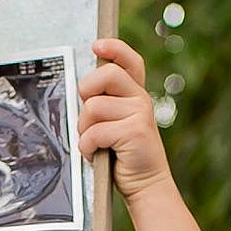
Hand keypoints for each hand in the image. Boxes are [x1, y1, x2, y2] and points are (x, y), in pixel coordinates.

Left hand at [77, 38, 172, 199]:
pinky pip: (94, 132)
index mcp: (135, 94)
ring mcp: (140, 114)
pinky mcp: (134, 132)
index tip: (97, 46)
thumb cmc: (124, 155)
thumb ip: (106, 104)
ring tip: (95, 143)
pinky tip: (97, 153)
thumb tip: (84, 90)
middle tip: (89, 116)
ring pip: (93, 108)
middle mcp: (140, 99)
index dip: (114, 48)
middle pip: (105, 74)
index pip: (129, 61)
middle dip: (86, 93)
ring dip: (84, 130)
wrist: (146, 185)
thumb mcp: (116, 123)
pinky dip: (87, 147)